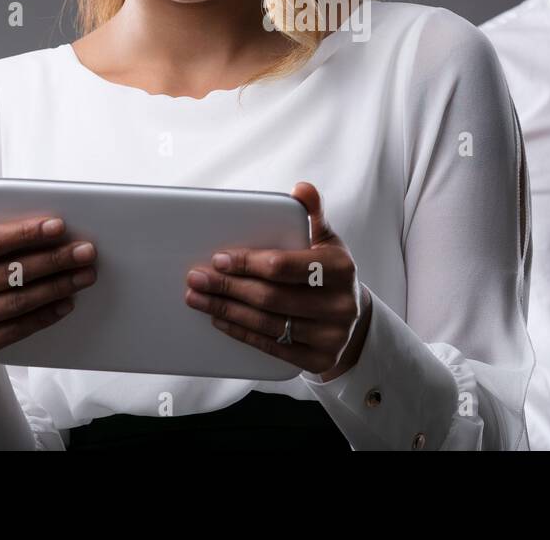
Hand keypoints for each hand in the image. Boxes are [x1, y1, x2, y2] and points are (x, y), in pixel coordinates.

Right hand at [0, 216, 97, 386]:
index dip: (26, 233)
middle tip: (85, 252)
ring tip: (83, 275)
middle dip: (54, 260)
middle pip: (10, 272)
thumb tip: (43, 226)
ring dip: (57, 287)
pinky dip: (45, 315)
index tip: (59, 227)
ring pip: (17, 302)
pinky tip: (66, 303)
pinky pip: (16, 331)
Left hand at [184, 181, 370, 380]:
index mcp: (341, 268)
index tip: (218, 258)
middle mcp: (341, 305)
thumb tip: (301, 188)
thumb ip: (312, 214)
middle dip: (227, 287)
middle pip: (270, 297)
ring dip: (226, 310)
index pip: (284, 267)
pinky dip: (241, 332)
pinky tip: (219, 318)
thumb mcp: (326, 241)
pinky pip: (272, 347)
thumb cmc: (328, 271)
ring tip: (198, 298)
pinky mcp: (320, 361)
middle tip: (197, 278)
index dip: (247, 263)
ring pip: (267, 324)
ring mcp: (332, 337)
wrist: (352, 316)